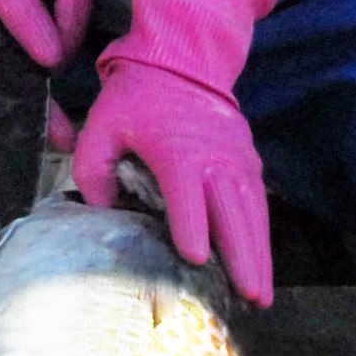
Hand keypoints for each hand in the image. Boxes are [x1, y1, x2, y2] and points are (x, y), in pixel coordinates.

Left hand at [73, 60, 272, 305]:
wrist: (184, 59)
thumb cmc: (139, 97)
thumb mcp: (103, 123)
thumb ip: (93, 168)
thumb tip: (101, 210)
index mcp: (177, 150)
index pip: (186, 193)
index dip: (191, 225)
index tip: (194, 258)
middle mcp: (215, 158)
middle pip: (232, 213)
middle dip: (241, 256)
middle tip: (249, 295)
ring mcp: (237, 161)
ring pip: (253, 215)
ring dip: (259, 256)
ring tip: (261, 296)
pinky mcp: (249, 162)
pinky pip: (259, 206)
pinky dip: (262, 238)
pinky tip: (262, 268)